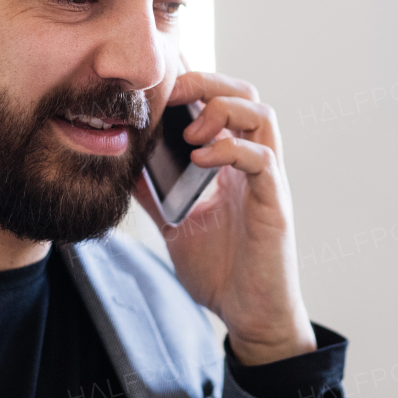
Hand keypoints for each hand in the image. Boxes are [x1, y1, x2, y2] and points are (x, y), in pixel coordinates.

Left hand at [131, 70, 315, 365]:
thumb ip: (155, 191)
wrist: (250, 316)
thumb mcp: (175, 223)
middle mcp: (255, 163)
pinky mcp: (274, 204)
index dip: (196, 82)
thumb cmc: (221, 271)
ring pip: (262, 116)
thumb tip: (122, 165)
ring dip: (222, 111)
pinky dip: (231, 150)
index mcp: (233, 163)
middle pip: (246, 94)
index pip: (224, 100)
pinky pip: (263, 160)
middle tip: (174, 94)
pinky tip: (200, 160)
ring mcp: (268, 181)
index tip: (161, 82)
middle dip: (208, 83)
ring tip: (189, 134)